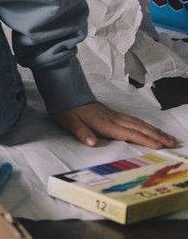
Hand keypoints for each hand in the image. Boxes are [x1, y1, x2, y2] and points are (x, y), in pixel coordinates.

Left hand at [52, 101, 179, 148]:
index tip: (161, 146)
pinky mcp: (112, 113)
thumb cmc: (66, 110)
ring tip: (168, 138)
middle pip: (139, 128)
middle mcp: (113, 119)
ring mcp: (114, 115)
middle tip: (174, 143)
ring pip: (139, 123)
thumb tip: (92, 143)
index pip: (129, 134)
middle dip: (157, 136)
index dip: (145, 140)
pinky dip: (145, 125)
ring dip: (154, 131)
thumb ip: (81, 132)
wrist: (64, 93)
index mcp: (105, 123)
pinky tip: (149, 128)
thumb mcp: (69, 122)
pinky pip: (134, 120)